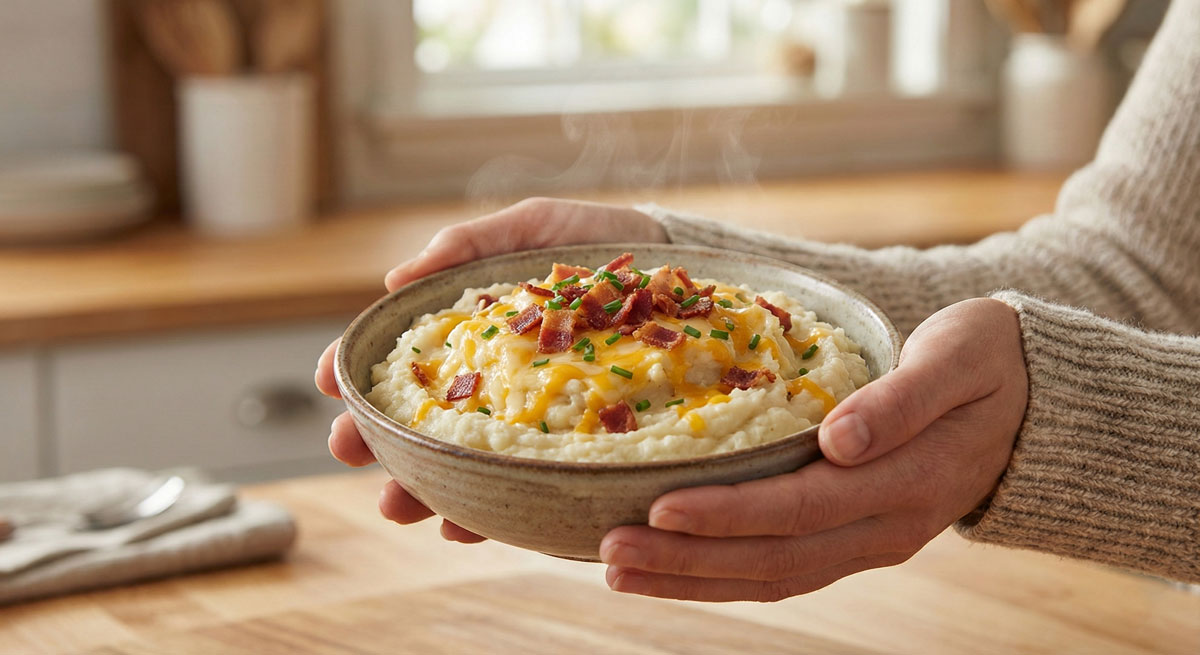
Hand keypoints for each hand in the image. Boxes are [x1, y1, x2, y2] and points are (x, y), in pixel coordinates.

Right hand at [316, 198, 665, 539]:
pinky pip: (526, 488)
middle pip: (420, 420)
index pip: (403, 358)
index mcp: (475, 333)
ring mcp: (532, 420)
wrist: (684, 269)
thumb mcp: (532, 228)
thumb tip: (393, 279)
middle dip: (375, 440)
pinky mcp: (575, 449)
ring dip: (422, 488)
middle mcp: (495, 383)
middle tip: (346, 452)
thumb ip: (470, 245)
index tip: (326, 383)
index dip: (358, 371)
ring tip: (401, 505)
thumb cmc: (600, 244)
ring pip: (462, 465)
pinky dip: (491, 511)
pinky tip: (468, 524)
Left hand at [600, 298, 1027, 601]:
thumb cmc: (988, 361)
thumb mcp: (958, 358)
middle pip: (774, 559)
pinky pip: (782, 571)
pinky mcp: (855, 539)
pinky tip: (669, 568)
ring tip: (618, 570)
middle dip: (687, 561)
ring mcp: (870, 543)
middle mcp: (885, 529)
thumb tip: (840, 439)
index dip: (728, 513)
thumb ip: (902, 399)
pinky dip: (721, 576)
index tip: (659, 508)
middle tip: (608, 552)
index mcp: (907, 482)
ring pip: (772, 578)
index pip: (801, 509)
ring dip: (692, 581)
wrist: (1032, 402)